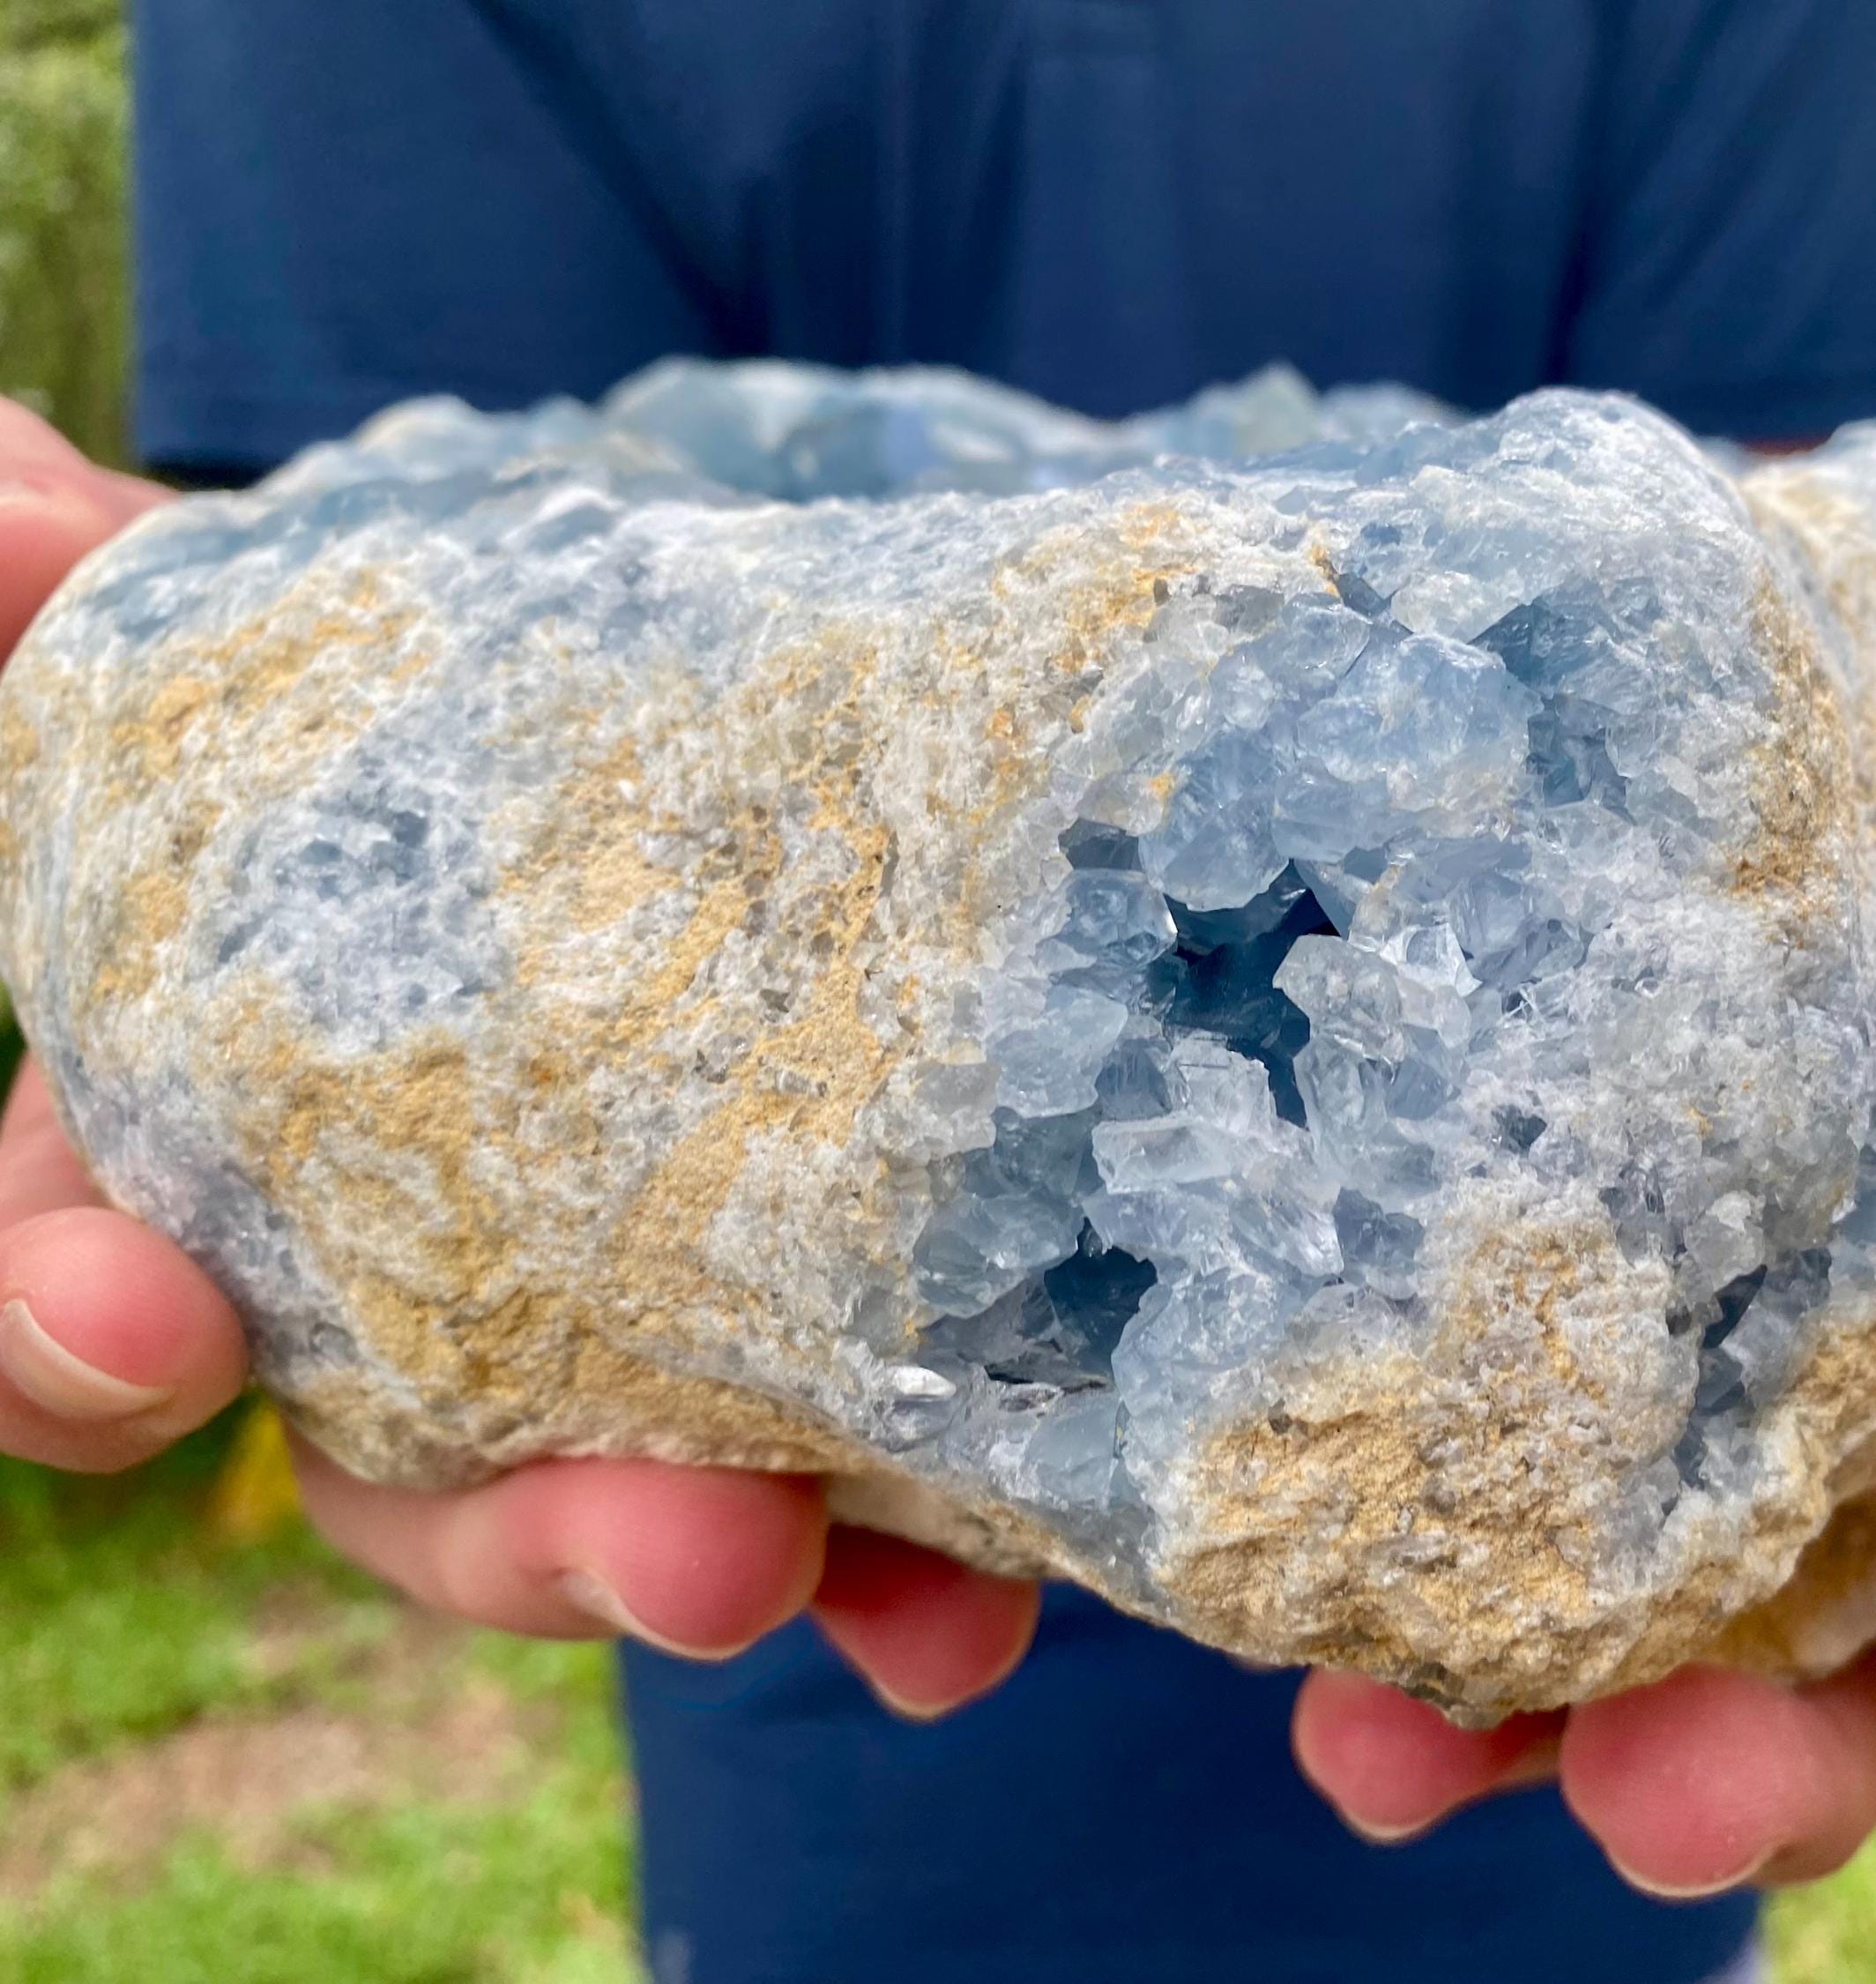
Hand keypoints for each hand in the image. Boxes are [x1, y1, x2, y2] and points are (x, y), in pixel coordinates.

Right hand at [0, 400, 1038, 1709]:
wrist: (668, 780)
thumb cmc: (414, 745)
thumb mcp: (264, 670)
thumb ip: (95, 621)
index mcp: (221, 1161)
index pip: (93, 1288)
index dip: (78, 1321)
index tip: (142, 1310)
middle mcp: (404, 1312)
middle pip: (415, 1482)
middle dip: (534, 1535)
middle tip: (694, 1551)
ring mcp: (614, 1363)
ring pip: (646, 1523)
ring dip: (770, 1574)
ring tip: (925, 1617)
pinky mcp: (808, 1367)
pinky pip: (854, 1499)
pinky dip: (930, 1562)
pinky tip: (998, 1598)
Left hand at [1293, 847, 1875, 1895]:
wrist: (1819, 705)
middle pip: (1848, 1682)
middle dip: (1767, 1761)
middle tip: (1661, 1785)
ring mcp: (1663, 1413)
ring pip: (1594, 1636)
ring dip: (1503, 1719)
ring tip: (1385, 1753)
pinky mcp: (1474, 1350)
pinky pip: (1399, 1488)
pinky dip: (1326, 1565)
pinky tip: (1266, 1614)